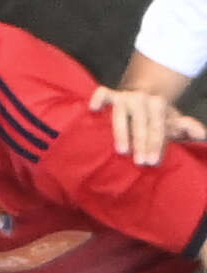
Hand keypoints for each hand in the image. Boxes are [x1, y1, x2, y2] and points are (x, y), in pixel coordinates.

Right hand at [90, 83, 204, 164]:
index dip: (156, 144)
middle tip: (140, 162)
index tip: (153, 161)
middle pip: (141, 124)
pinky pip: (103, 93)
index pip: (157, 127)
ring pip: (122, 115)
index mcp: (158, 105)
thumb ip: (186, 128)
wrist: (140, 94)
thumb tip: (202, 135)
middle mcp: (142, 99)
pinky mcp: (109, 94)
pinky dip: (99, 99)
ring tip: (121, 150)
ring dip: (122, 132)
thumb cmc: (154, 116)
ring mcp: (124, 97)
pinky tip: (94, 109)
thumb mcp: (172, 121)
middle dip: (142, 143)